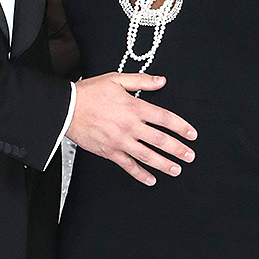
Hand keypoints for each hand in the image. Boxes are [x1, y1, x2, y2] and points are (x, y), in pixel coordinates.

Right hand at [67, 73, 196, 186]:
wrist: (66, 109)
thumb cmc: (89, 93)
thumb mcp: (116, 79)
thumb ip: (141, 81)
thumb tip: (161, 81)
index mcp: (134, 107)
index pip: (165, 118)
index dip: (181, 127)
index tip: (191, 134)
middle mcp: (130, 126)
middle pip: (160, 140)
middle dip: (178, 149)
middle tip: (190, 156)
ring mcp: (120, 141)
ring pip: (148, 156)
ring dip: (164, 164)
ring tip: (176, 169)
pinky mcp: (109, 152)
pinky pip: (128, 166)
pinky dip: (140, 174)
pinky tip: (151, 179)